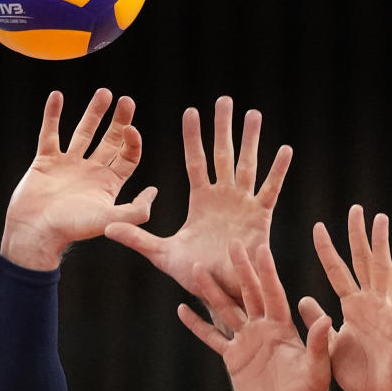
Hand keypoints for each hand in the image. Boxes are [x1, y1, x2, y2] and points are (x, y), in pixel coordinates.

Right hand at [1, 88, 156, 269]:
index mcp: (108, 183)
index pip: (127, 155)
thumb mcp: (110, 220)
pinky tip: (57, 96)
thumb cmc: (72, 229)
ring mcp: (68, 164)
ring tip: (104, 93)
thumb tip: (154, 191)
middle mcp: (90, 171)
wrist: (35, 232)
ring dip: (94, 113)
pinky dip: (53, 114)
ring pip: (83, 132)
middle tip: (126, 100)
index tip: (131, 128)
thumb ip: (135, 210)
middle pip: (110, 140)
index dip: (133, 141)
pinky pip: (50, 133)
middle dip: (120, 120)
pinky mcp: (46, 160)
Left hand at [105, 96, 291, 297]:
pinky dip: (278, 170)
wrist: (222, 291)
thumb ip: (136, 237)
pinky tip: (285, 150)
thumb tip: (106, 229)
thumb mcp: (161, 253)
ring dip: (251, 140)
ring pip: (247, 164)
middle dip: (223, 127)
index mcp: (200, 199)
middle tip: (225, 100)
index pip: (195, 161)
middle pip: (223, 154)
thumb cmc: (194, 273)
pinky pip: (270, 189)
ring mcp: (243, 204)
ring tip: (254, 114)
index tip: (191, 111)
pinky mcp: (261, 217)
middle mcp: (222, 196)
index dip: (193, 137)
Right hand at [178, 242, 331, 390]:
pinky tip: (182, 310)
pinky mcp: (233, 357)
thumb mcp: (316, 370)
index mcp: (284, 327)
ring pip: (224, 309)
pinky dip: (196, 324)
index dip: (267, 271)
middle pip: (248, 293)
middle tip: (231, 243)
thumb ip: (318, 344)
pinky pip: (211, 337)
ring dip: (210, 290)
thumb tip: (326, 318)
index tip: (260, 247)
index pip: (274, 293)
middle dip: (239, 269)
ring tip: (196, 269)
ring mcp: (246, 341)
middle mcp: (263, 328)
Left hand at [299, 205, 391, 390]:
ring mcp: (385, 313)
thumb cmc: (358, 371)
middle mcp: (369, 303)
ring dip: (382, 247)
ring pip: (384, 273)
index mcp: (352, 305)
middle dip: (358, 236)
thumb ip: (317, 320)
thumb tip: (300, 299)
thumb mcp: (329, 341)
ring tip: (381, 222)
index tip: (318, 226)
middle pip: (363, 262)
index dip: (327, 249)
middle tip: (356, 208)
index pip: (337, 270)